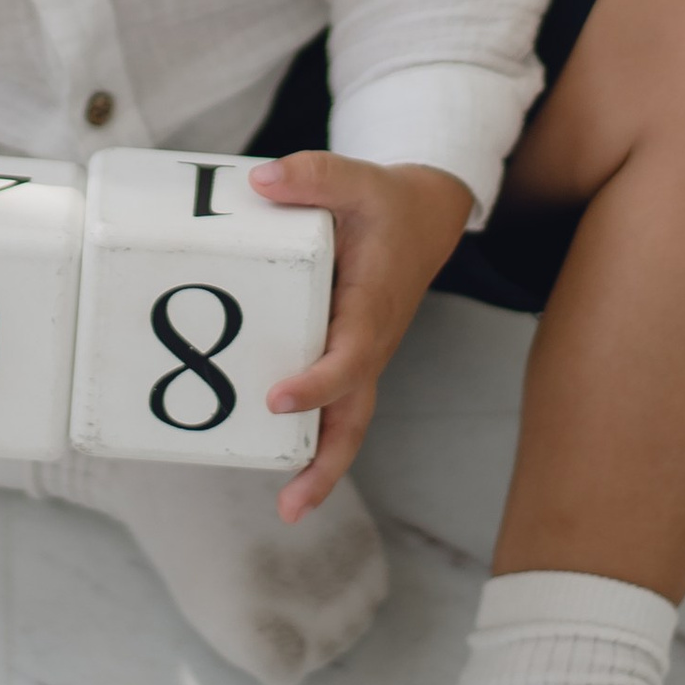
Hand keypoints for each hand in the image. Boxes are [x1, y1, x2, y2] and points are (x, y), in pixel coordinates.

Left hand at [245, 152, 472, 520]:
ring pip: (346, 423)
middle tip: (292, 505)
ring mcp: (361, 357)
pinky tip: (275, 463)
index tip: (277, 399)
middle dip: (327, 464)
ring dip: (322, 467)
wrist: (425, 217)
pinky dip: (312, 440)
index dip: (317, 382)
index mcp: (373, 307)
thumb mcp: (358, 178)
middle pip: (354, 417)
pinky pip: (333, 406)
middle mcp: (370, 343)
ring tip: (288, 509)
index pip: (349, 356)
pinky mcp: (348, 359)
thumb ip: (313, 175)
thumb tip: (260, 181)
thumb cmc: (388, 203)